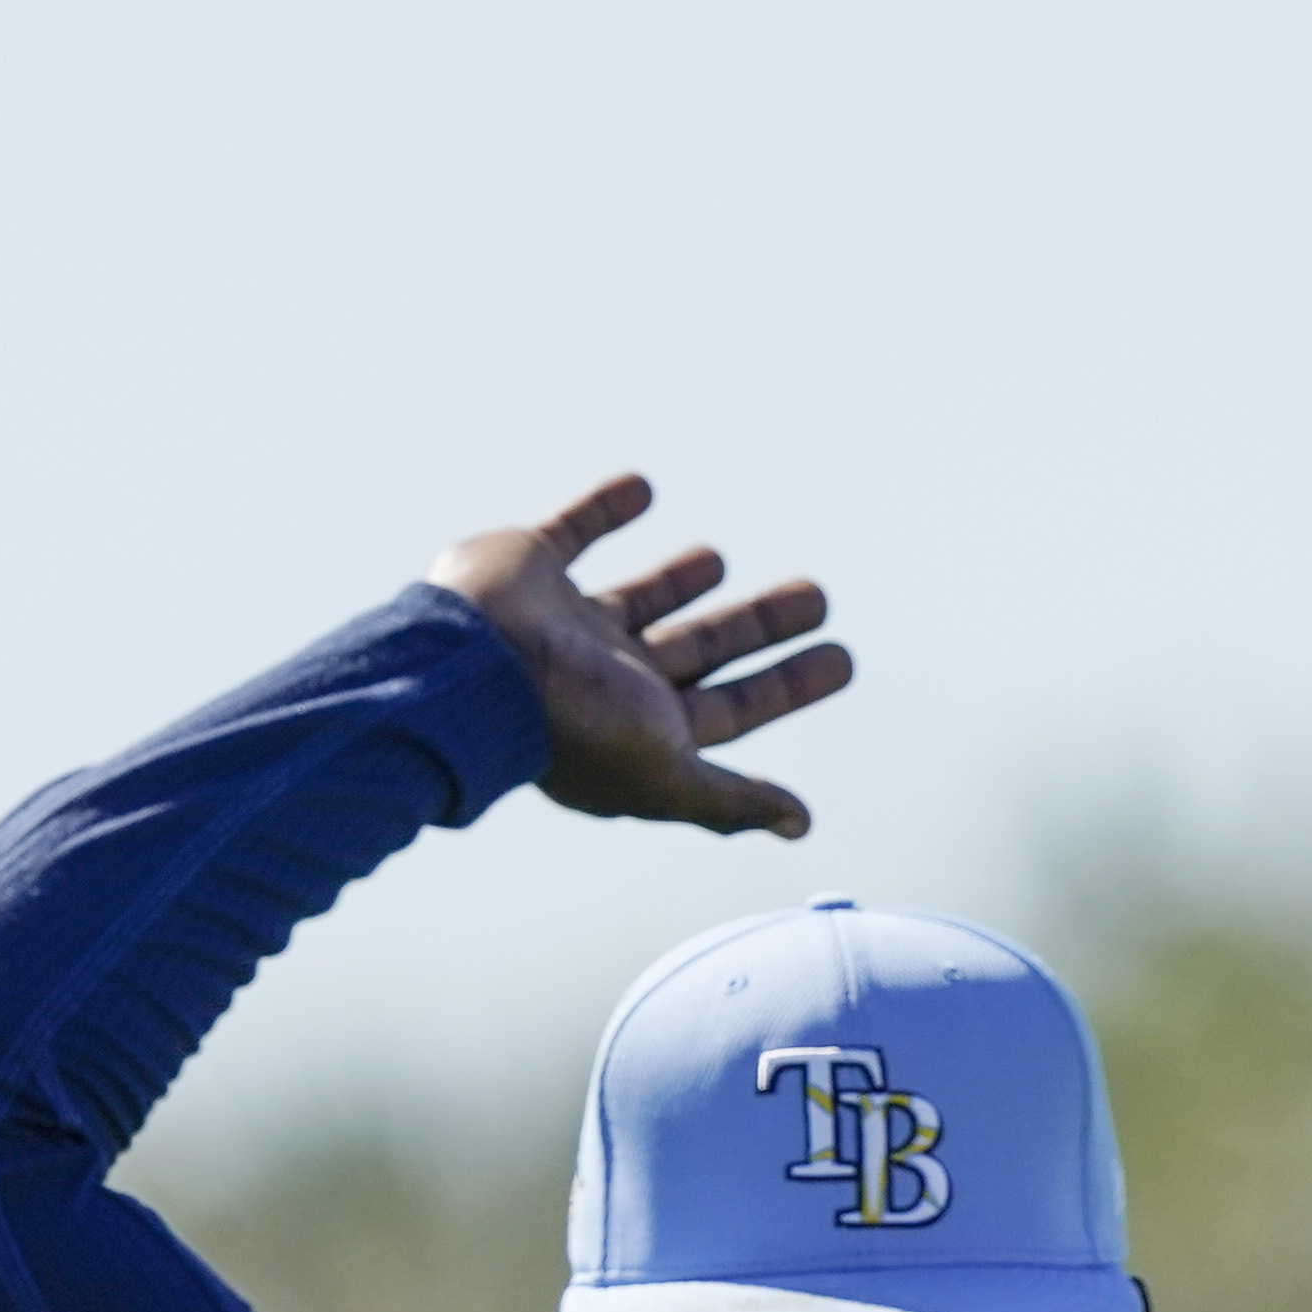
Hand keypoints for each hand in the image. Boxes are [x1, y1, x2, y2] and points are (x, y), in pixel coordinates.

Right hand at [426, 472, 849, 835]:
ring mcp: (563, 622)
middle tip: (817, 597)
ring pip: (639, 597)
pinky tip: (643, 486)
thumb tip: (800, 825)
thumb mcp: (665, 771)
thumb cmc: (569, 727)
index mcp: (634, 725)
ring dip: (680, 579)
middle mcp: (601, 676)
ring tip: (719, 558)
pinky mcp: (529, 566)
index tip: (841, 659)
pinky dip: (604, 507)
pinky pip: (574, 528)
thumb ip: (727, 798)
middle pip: (695, 650)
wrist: (470, 665)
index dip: (785, 687)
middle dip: (754, 628)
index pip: (727, 707)